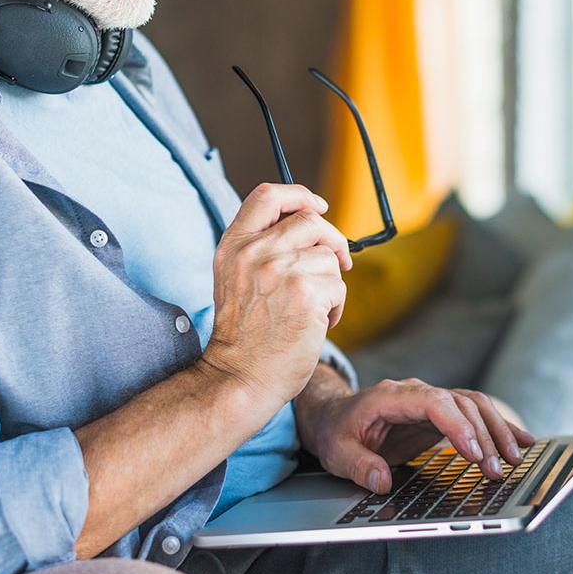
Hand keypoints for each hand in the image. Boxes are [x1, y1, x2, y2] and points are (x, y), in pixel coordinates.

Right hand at [200, 183, 350, 412]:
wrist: (240, 379)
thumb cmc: (245, 336)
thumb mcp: (235, 279)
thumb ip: (260, 248)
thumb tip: (310, 224)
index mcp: (233, 245)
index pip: (268, 195)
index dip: (299, 195)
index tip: (318, 205)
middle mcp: (254, 252)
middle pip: (310, 221)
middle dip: (332, 241)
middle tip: (338, 263)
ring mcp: (280, 271)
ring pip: (329, 257)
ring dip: (331, 283)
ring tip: (314, 309)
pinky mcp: (306, 294)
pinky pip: (339, 287)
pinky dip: (336, 308)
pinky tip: (317, 324)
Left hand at [307, 378, 535, 493]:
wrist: (335, 416)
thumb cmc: (337, 432)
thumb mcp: (337, 451)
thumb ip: (358, 465)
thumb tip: (381, 480)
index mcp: (391, 396)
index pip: (434, 402)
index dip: (457, 426)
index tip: (473, 454)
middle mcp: (416, 393)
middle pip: (461, 403)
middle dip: (484, 436)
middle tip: (497, 469)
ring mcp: (431, 402)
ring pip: (474, 405)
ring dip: (497, 431)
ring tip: (515, 460)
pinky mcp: (440, 415)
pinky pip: (474, 415)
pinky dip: (498, 427)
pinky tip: (522, 442)